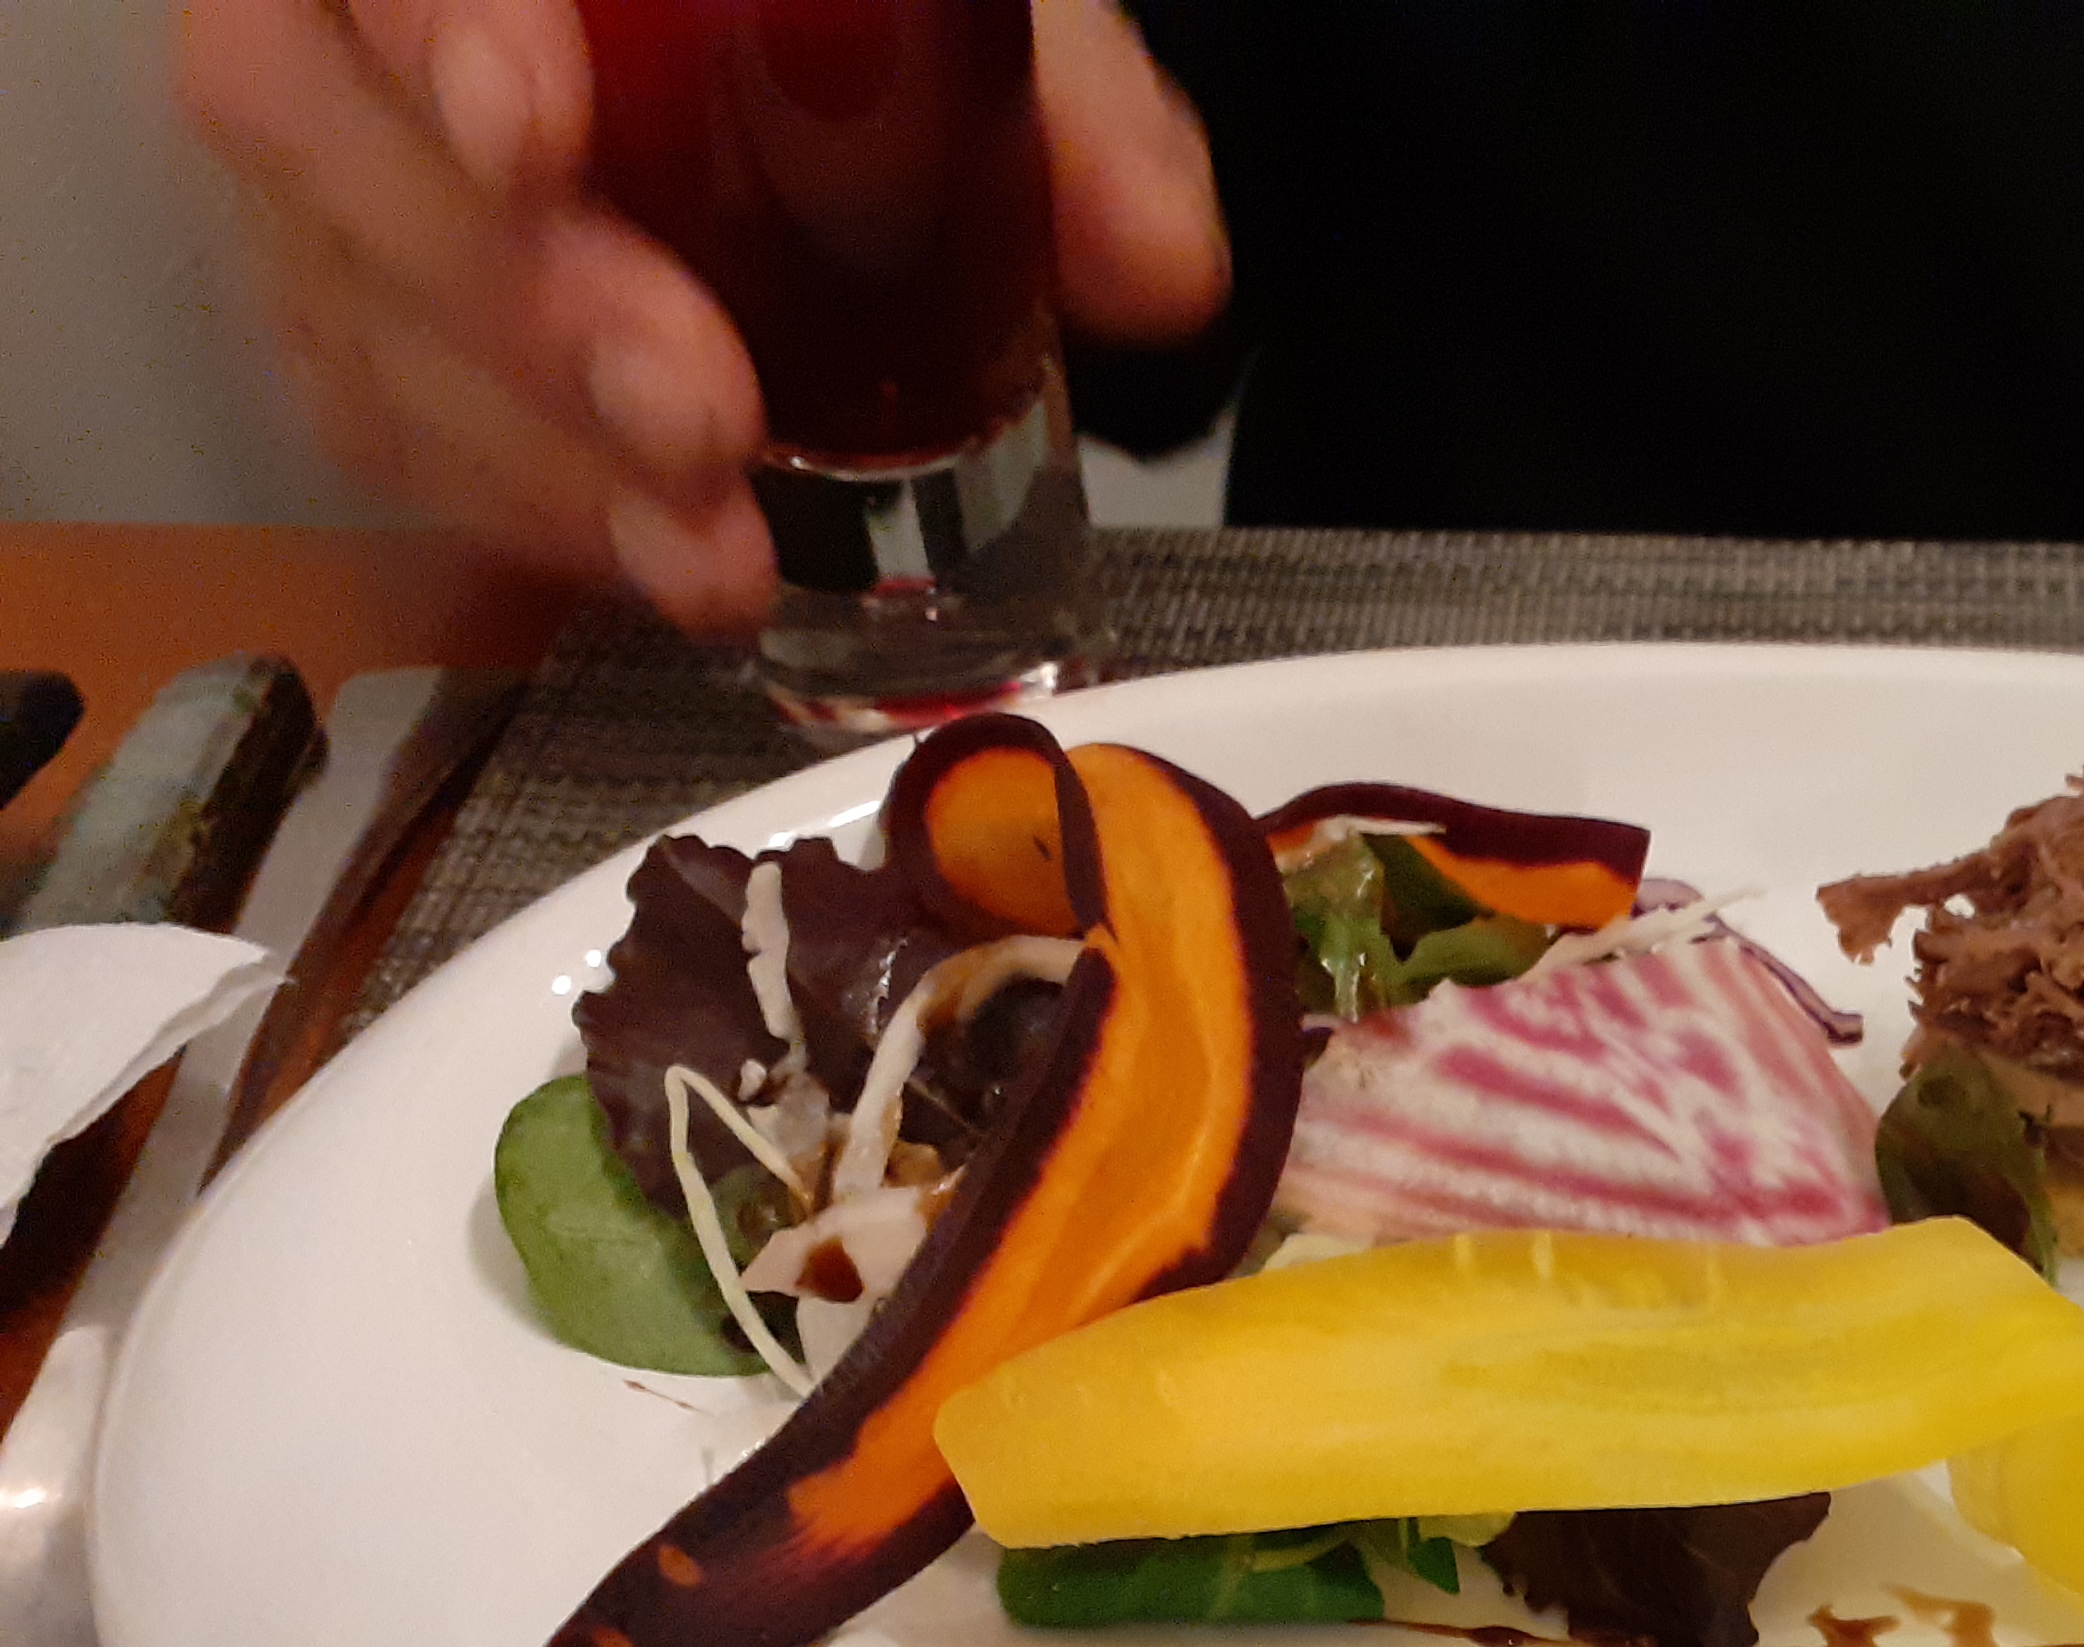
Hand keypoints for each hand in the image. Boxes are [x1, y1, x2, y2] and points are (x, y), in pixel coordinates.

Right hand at [178, 0, 1228, 634]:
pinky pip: (386, 422)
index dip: (442, 25)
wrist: (781, 89)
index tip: (531, 135)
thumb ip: (1067, 112)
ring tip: (712, 545)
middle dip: (520, 296)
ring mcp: (335, 163)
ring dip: (538, 451)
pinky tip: (668, 556)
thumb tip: (1163, 268)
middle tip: (698, 413)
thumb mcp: (975, 21)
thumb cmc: (853, 32)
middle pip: (320, 127)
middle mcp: (356, 19)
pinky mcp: (356, 316)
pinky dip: (534, 508)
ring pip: (347, 299)